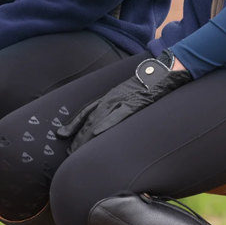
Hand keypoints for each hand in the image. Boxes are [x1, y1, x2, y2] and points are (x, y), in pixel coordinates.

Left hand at [57, 50, 191, 153]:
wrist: (163, 71)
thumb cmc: (148, 83)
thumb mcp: (129, 93)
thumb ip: (120, 104)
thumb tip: (114, 118)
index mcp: (110, 96)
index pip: (87, 110)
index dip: (73, 123)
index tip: (62, 135)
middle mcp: (111, 97)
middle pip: (89, 118)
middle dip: (77, 136)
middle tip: (69, 153)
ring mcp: (122, 99)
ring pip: (99, 118)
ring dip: (85, 135)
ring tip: (76, 151)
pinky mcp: (135, 102)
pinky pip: (118, 115)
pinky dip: (106, 123)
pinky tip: (97, 133)